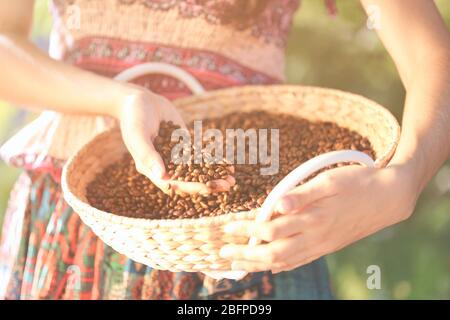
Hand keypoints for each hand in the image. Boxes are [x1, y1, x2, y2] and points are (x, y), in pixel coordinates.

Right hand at [116, 87, 234, 194]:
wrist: (139, 100)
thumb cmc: (134, 117)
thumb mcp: (138, 135)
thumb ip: (148, 155)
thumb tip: (163, 178)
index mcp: (152, 170)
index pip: (174, 184)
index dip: (191, 187)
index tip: (208, 188)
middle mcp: (165, 167)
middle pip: (189, 181)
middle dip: (209, 184)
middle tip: (227, 185)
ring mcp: (176, 157)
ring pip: (198, 171)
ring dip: (214, 176)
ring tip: (232, 179)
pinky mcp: (185, 146)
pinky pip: (201, 156)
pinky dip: (214, 161)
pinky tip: (228, 164)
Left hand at [219, 164, 419, 272]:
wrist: (389, 197)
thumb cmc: (357, 183)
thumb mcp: (329, 181)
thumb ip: (301, 195)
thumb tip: (275, 205)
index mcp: (313, 219)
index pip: (270, 231)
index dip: (246, 230)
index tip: (228, 227)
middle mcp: (316, 237)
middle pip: (273, 254)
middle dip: (246, 256)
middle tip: (224, 253)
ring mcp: (322, 245)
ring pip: (285, 262)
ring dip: (259, 265)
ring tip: (240, 265)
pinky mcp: (328, 246)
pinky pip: (301, 261)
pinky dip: (282, 266)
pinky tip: (272, 267)